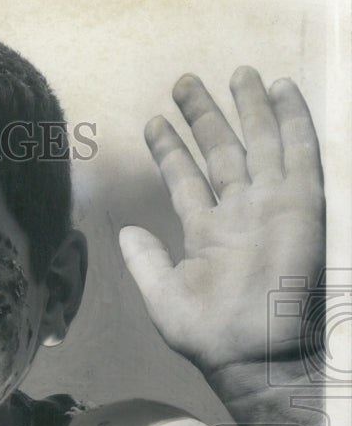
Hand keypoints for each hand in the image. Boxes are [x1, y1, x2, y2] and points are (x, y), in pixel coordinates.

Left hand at [118, 67, 324, 374]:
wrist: (252, 353)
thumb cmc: (209, 333)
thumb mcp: (162, 296)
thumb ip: (145, 261)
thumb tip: (124, 232)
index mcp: (207, 233)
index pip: (185, 179)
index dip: (170, 149)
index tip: (153, 120)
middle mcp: (239, 213)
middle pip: (220, 151)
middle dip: (204, 116)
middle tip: (185, 80)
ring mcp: (270, 205)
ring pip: (258, 143)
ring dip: (246, 107)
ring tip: (234, 72)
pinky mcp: (300, 204)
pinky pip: (299, 152)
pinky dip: (292, 119)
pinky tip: (281, 88)